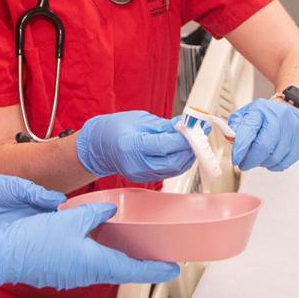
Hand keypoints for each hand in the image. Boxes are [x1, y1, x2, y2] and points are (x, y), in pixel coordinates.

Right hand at [0, 203, 179, 289]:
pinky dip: (98, 254)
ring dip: (118, 257)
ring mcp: (73, 275)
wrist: (0, 255)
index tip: (172, 269)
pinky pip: (87, 264)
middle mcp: (87, 274)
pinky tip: (98, 242)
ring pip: (103, 266)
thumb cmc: (34, 240)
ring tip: (132, 245)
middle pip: (120, 270)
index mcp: (96, 264)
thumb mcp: (69, 218)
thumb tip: (109, 210)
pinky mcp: (60, 272)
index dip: (155, 270)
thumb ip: (93, 213)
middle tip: (154, 253)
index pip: (134, 270)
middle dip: (138, 262)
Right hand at [76, 110, 193, 182]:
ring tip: (193, 140)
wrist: (98, 146)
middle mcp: (136, 165)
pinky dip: (180, 161)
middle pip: (174, 162)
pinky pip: (169, 172)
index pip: (166, 145)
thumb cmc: (115, 129)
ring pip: (175, 169)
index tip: (197, 127)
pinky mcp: (146, 178)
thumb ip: (165, 125)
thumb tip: (186, 125)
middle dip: (191, 148)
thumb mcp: (140, 119)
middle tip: (200, 134)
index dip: (185, 138)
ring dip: (188, 155)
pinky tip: (183, 150)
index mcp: (132, 146)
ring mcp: (141, 174)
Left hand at [227, 98, 298, 171]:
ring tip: (258, 157)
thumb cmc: (265, 114)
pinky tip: (270, 157)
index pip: (249, 130)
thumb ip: (234, 129)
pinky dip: (274, 165)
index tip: (236, 158)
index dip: (240, 149)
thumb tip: (231, 141)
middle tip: (244, 163)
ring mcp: (294, 129)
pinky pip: (285, 163)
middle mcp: (280, 117)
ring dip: (262, 163)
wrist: (290, 109)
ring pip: (274, 158)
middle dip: (250, 160)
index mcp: (261, 109)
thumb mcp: (245, 115)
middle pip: (263, 147)